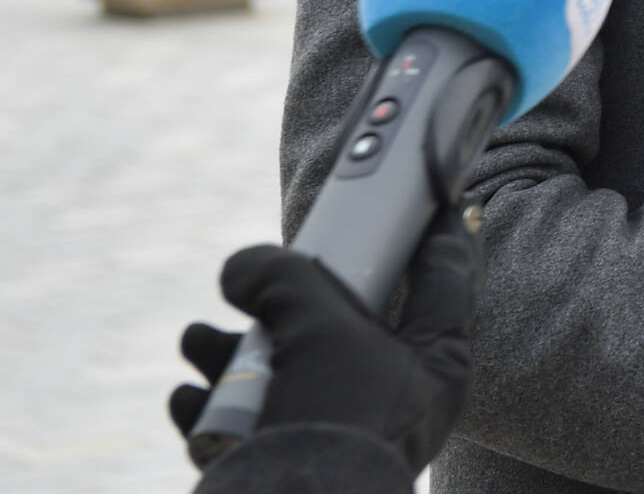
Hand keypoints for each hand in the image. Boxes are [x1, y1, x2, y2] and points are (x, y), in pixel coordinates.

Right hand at [170, 202, 482, 473]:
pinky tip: (189, 398)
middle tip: (250, 283)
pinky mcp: (296, 461)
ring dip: (227, 352)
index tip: (415, 193)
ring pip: (283, 369)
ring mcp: (344, 429)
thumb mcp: (318, 327)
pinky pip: (250, 422)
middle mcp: (398, 393)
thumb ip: (285, 278)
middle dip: (281, 301)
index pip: (443, 277)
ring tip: (197, 340)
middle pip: (340, 322)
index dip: (427, 230)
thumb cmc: (334, 418)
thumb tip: (242, 268)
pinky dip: (213, 407)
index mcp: (436, 359)